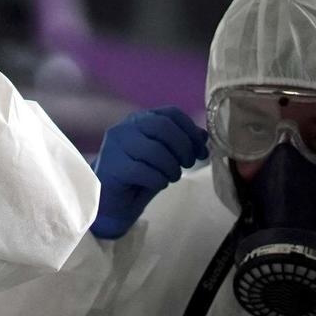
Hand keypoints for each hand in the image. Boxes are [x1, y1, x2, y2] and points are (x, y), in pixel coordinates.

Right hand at [90, 107, 208, 238]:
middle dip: (183, 147)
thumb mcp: (166, 158)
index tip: (200, 151)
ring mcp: (114, 146)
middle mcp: (124, 128)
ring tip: (172, 177)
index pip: (171, 113)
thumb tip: (203, 135)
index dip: (191, 131)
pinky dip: (159, 180)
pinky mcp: (111, 167)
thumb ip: (182, 143)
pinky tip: (158, 184)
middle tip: (188, 165)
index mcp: (139, 120)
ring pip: (154, 150)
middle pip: (163, 127)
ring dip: (172, 167)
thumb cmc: (139, 177)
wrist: (112, 202)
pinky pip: (144, 171)